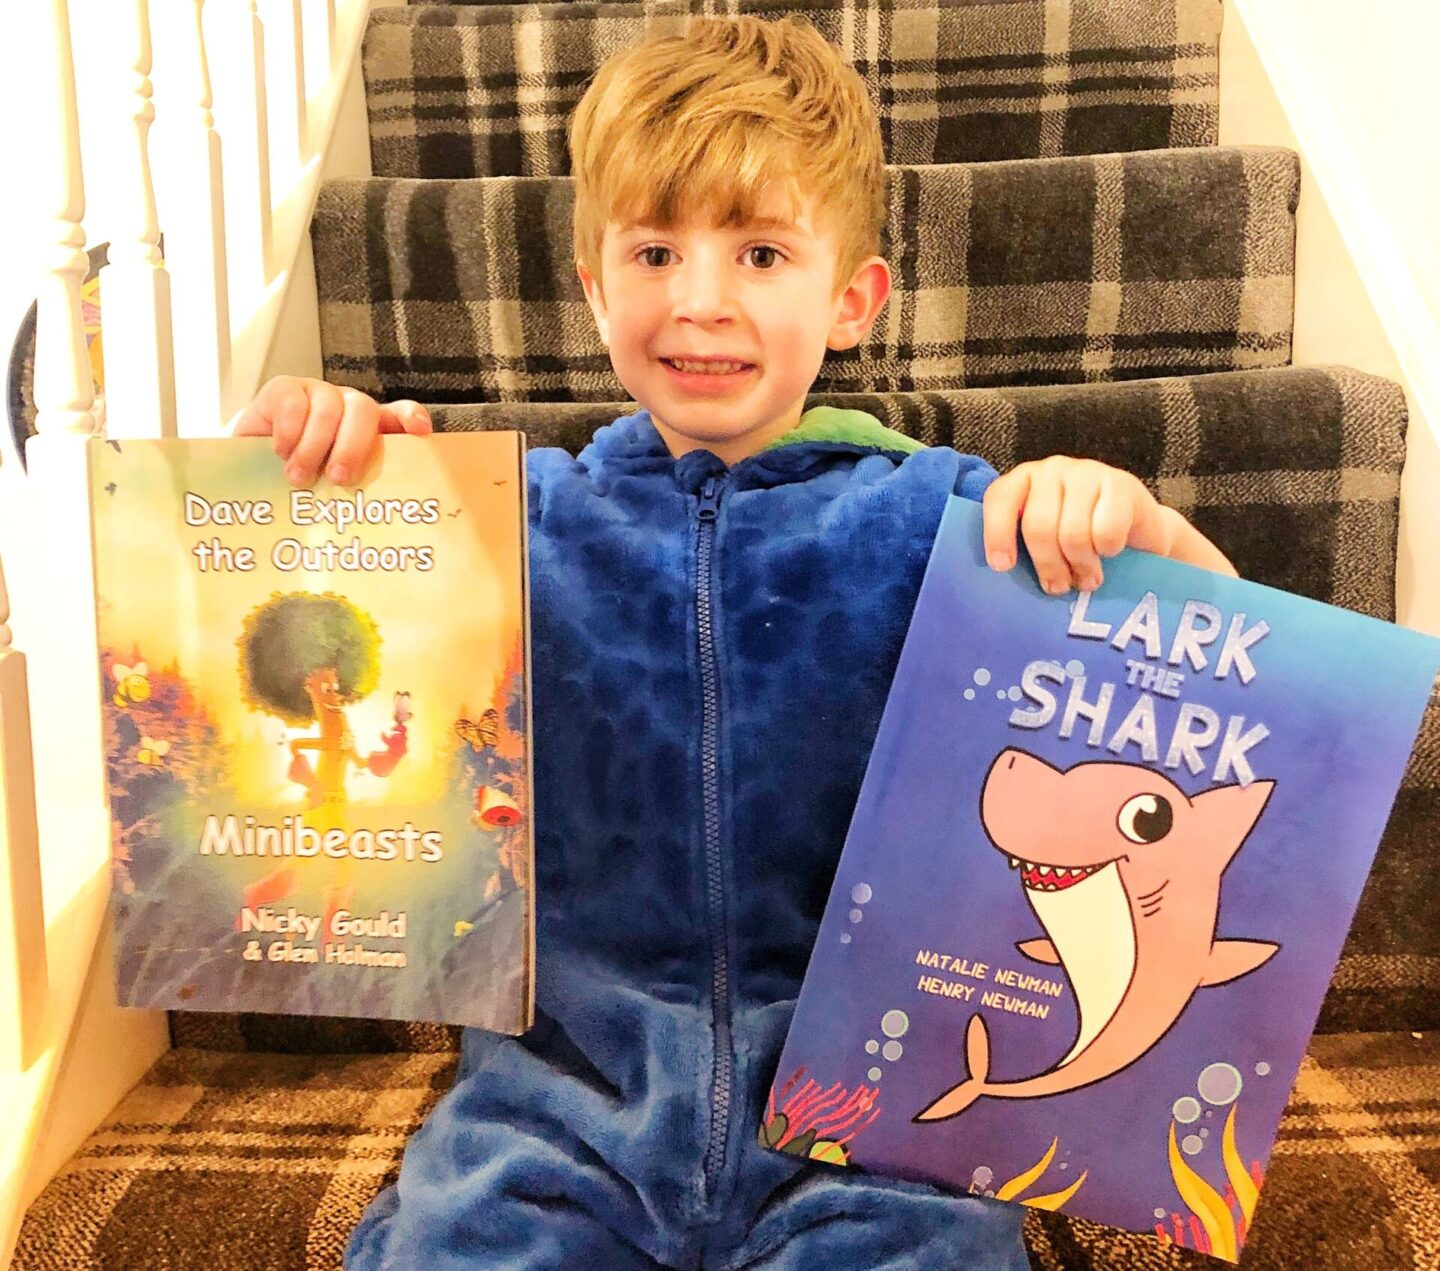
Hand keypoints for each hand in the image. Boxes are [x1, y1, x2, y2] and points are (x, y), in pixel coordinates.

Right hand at [230, 376, 432, 485]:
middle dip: (352, 447)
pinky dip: (288, 432)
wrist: (249, 468)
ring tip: (299, 478)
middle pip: (363, 411)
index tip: (420, 431)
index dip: (410, 418)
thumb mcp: (331, 487)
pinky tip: (280, 452)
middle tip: (338, 478)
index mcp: (369, 429)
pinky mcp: (284, 388)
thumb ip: (358, 490)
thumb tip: (380, 521)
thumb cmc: (300, 479)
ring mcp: (317, 394)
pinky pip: (293, 403)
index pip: (399, 414)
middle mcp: (347, 407)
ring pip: (327, 410)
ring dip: (313, 448)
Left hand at [981, 456, 1175, 593]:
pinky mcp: (1121, 484)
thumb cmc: (1078, 540)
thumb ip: (1022, 549)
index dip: (998, 534)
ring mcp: (1086, 473)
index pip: (1000, 500)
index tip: (1003, 566)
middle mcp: (1051, 470)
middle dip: (1048, 565)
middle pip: (1038, 525)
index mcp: (1022, 482)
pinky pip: (1106, 531)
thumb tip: (1007, 576)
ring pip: (1073, 532)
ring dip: (1081, 565)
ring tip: (1086, 579)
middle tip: (1058, 587)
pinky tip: (1109, 553)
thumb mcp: (1043, 542)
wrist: (1135, 529)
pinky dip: (1108, 550)